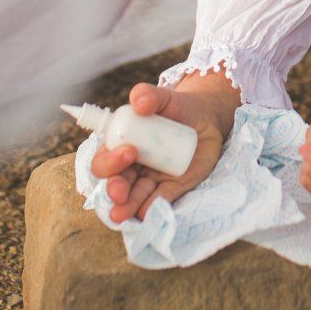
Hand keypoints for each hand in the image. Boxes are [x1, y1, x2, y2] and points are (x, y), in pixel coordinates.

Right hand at [88, 76, 237, 222]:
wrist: (205, 118)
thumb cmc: (177, 107)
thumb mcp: (164, 97)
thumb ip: (149, 94)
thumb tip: (139, 102)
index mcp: (122, 144)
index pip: (105, 159)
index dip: (110, 160)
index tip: (130, 151)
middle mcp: (133, 166)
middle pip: (116, 182)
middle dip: (114, 189)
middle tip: (118, 192)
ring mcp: (153, 179)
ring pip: (135, 197)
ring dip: (128, 206)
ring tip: (120, 215)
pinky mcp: (173, 187)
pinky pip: (161, 200)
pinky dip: (154, 207)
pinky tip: (149, 214)